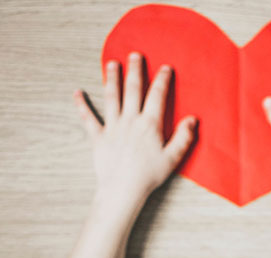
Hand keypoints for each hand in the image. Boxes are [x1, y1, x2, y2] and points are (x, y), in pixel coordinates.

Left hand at [73, 52, 197, 204]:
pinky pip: (88, 118)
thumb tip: (192, 120)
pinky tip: (77, 93)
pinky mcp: (98, 137)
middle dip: (135, 70)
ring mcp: (113, 127)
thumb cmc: (149, 176)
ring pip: (111, 97)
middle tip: (135, 55)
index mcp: (149, 124)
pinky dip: (82, 105)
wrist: (123, 189)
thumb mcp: (172, 158)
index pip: (157, 95)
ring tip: (112, 64)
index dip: (162, 80)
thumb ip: (183, 137)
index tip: (165, 68)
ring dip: (111, 79)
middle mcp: (130, 121)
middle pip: (133, 89)